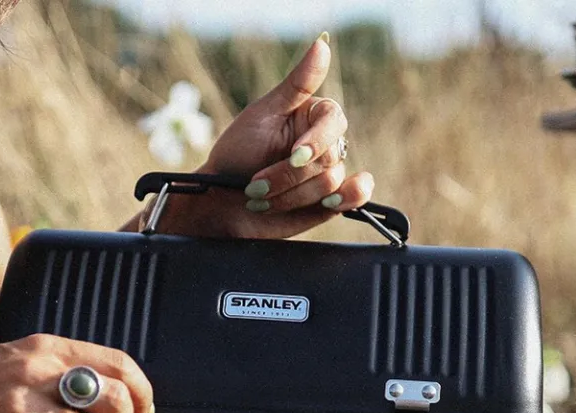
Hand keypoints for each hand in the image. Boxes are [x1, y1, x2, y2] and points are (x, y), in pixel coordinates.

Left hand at [162, 34, 373, 238]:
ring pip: (329, 185)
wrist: (221, 202)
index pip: (332, 121)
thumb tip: (322, 44)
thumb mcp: (262, 115)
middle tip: (254, 186)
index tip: (293, 156)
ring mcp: (326, 175)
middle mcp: (324, 145)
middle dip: (287, 177)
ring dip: (289, 197)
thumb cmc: (237, 155)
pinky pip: (355, 197)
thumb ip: (296, 85)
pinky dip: (351, 197)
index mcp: (312, 118)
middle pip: (328, 158)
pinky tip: (332, 202)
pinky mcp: (327, 205)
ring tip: (261, 200)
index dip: (316, 141)